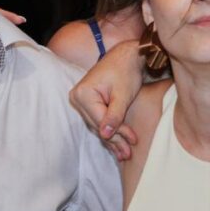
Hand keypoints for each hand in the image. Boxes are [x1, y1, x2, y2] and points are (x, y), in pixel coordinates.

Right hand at [71, 40, 148, 161]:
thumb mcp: (123, 95)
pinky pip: (97, 120)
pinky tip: (116, 145)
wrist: (127, 56)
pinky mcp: (87, 103)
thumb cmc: (126, 71)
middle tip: (128, 154)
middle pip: (97, 125)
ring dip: (112, 139)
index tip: (132, 143)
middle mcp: (77, 98)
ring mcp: (80, 101)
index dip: (117, 133)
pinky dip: (109, 130)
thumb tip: (105, 135)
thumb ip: (114, 116)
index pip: (100, 120)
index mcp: (83, 94)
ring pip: (97, 125)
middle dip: (115, 140)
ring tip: (124, 153)